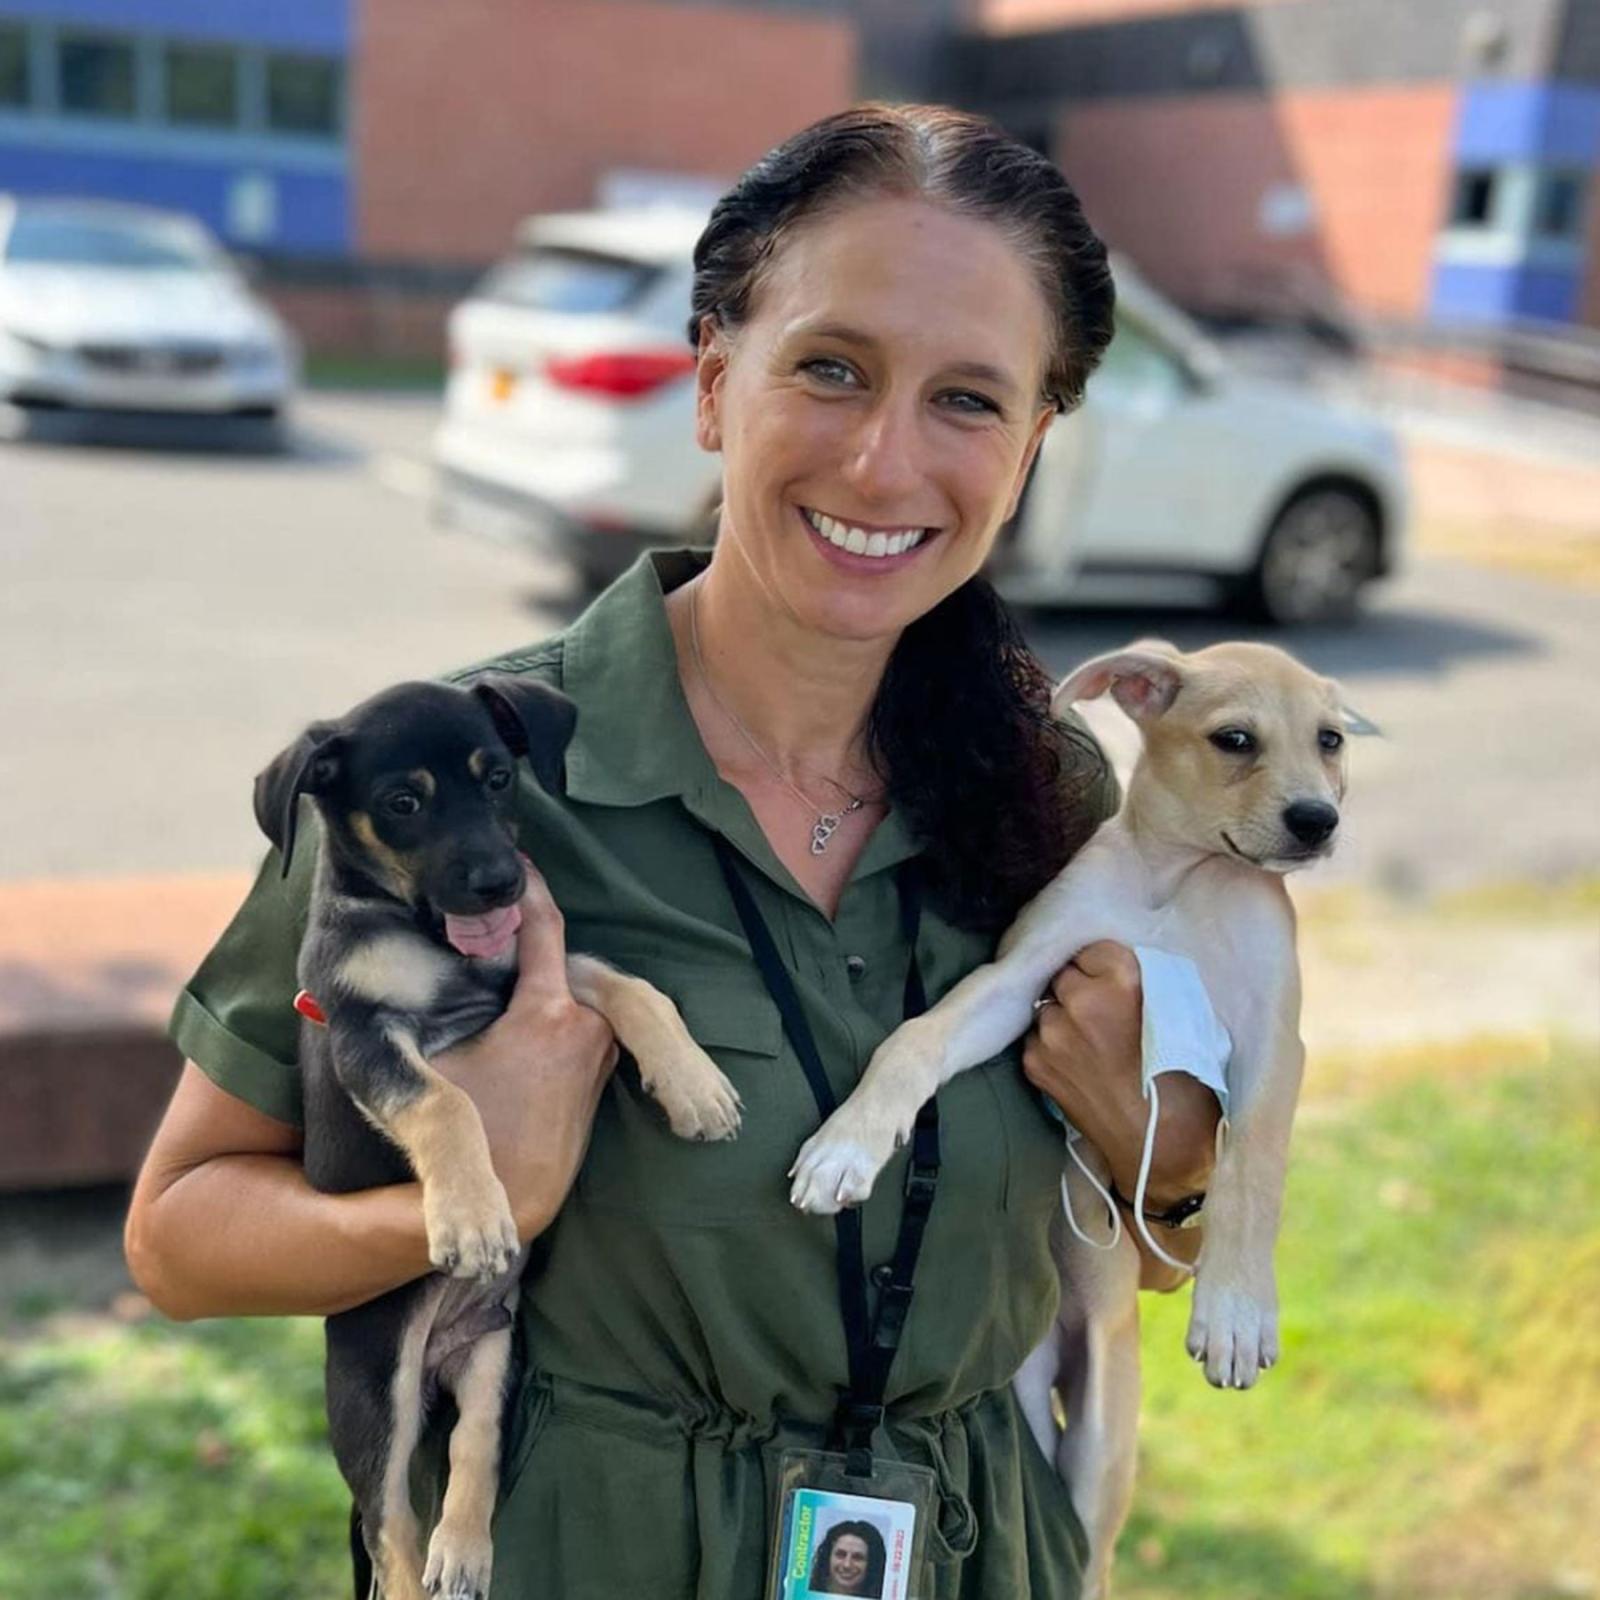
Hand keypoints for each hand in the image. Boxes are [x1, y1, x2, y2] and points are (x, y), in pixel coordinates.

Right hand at [433, 864, 616, 1238]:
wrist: (516, 1204)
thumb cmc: (468, 1137)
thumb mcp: (433, 1070)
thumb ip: (426, 1012)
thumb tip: (371, 974)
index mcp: (549, 1014)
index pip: (543, 925)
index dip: (525, 887)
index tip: (511, 858)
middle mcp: (588, 1023)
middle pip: (564, 947)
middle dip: (533, 921)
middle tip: (504, 886)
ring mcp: (602, 1043)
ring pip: (578, 978)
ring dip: (546, 959)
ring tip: (506, 931)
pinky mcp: (605, 1062)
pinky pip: (590, 1007)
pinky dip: (565, 989)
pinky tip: (527, 982)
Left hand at [1022, 941, 1219, 1208]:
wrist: (1160, 1146)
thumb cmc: (1186, 1081)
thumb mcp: (1184, 1014)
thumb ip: (1147, 982)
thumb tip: (1118, 969)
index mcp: (1124, 980)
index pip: (1093, 949)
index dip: (1101, 967)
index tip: (1110, 983)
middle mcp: (1082, 1000)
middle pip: (1064, 975)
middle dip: (1078, 988)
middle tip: (1098, 1012)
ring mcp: (1053, 1033)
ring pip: (1046, 1006)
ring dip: (1061, 1017)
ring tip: (1087, 1042)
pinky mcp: (1034, 1062)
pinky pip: (1035, 1038)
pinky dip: (1050, 1045)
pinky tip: (1076, 1065)